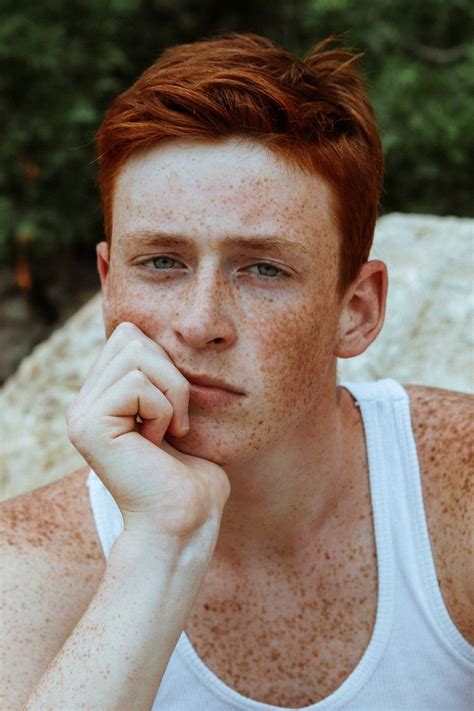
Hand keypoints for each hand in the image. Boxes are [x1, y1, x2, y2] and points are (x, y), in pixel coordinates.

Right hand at [66, 322, 229, 543]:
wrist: (186, 520)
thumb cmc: (193, 473)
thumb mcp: (179, 410)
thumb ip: (163, 373)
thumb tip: (168, 333)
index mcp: (103, 396)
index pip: (130, 334)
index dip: (165, 362)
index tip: (176, 409)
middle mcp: (85, 402)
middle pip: (132, 336)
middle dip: (171, 374)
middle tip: (175, 421)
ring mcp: (82, 413)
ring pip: (137, 354)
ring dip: (171, 393)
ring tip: (168, 431)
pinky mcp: (88, 425)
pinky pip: (137, 384)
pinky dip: (162, 410)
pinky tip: (158, 442)